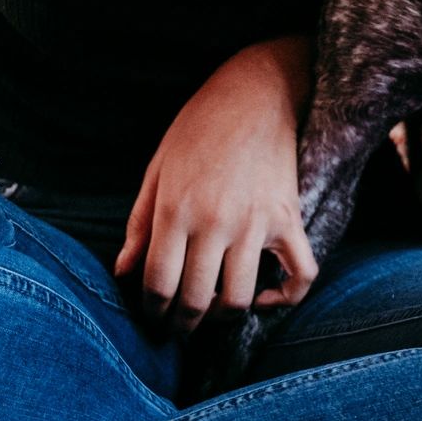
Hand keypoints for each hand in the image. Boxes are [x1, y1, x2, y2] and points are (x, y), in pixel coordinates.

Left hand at [115, 37, 320, 336]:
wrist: (257, 92)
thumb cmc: (199, 127)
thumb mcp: (158, 168)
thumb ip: (139, 224)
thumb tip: (122, 272)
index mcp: (175, 209)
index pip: (158, 283)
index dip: (152, 310)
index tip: (154, 316)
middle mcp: (215, 221)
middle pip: (196, 299)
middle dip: (183, 324)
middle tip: (180, 328)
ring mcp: (255, 223)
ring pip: (240, 298)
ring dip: (224, 317)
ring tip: (214, 314)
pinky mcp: (289, 219)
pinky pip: (299, 275)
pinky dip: (285, 298)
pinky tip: (265, 298)